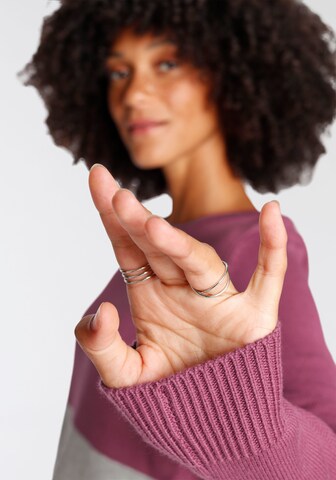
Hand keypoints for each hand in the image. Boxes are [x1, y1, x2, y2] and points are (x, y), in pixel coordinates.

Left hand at [75, 164, 287, 387]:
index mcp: (151, 295)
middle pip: (158, 248)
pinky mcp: (253, 317)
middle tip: (117, 196)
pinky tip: (272, 214)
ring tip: (153, 228)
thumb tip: (103, 310)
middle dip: (136, 222)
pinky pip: (268, 276)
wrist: (211, 420)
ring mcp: (218, 301)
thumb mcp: (125, 376)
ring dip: (180, 243)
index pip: (128, 246)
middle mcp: (182, 289)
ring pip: (200, 262)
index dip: (112, 216)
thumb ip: (102, 347)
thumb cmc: (170, 392)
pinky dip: (273, 247)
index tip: (97, 177)